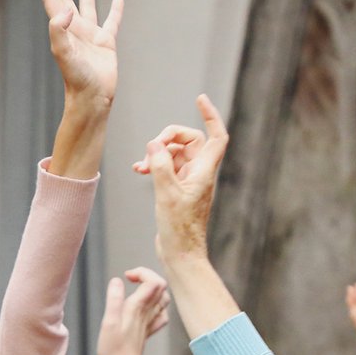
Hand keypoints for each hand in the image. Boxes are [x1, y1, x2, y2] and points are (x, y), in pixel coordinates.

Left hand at [41, 0, 120, 104]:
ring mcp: (90, 35)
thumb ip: (58, 30)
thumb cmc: (76, 79)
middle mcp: (75, 29)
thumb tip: (65, 10)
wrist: (92, 97)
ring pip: (87, 7)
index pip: (53, 1)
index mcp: (62, 29)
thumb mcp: (63, 53)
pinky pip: (111, 22)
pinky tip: (117, 0)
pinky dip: (115, 11)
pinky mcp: (106, 42)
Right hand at [97, 267, 168, 354]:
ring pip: (164, 299)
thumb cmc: (112, 349)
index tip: (126, 277)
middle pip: (161, 286)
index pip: (153, 280)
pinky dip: (157, 308)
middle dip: (148, 277)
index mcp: (138, 307)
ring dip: (154, 290)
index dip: (142, 272)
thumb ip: (114, 299)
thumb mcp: (108, 322)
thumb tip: (117, 281)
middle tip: (132, 280)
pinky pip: (162, 315)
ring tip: (139, 291)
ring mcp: (150, 322)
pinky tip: (147, 309)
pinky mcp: (148, 331)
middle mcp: (147, 313)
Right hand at [137, 94, 228, 264]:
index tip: (199, 99)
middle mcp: (199, 173)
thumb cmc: (179, 229)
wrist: (181, 255)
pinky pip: (167, 168)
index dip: (210, 115)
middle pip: (189, 141)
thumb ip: (161, 165)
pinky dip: (154, 165)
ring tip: (140, 167)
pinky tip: (140, 170)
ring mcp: (189, 182)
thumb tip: (154, 143)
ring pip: (174, 154)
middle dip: (168, 138)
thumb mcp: (167, 194)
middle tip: (150, 149)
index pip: (216, 135)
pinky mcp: (178, 190)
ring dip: (156, 154)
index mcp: (204, 171)